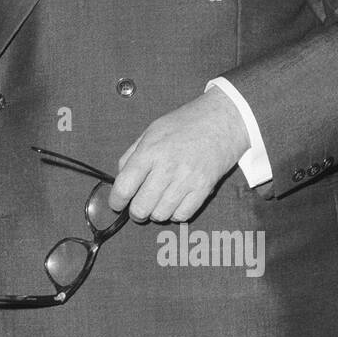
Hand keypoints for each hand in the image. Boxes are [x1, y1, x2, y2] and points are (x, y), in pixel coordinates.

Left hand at [109, 87, 250, 222]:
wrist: (221, 120)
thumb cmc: (184, 124)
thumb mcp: (150, 131)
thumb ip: (131, 155)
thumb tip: (120, 179)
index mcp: (149, 151)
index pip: (124, 187)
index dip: (115, 201)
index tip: (117, 203)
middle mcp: (167, 167)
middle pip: (141, 207)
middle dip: (135, 211)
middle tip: (138, 206)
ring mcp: (186, 180)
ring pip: (160, 215)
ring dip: (155, 213)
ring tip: (158, 201)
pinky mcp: (204, 189)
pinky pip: (182, 215)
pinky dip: (175, 214)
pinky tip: (174, 202)